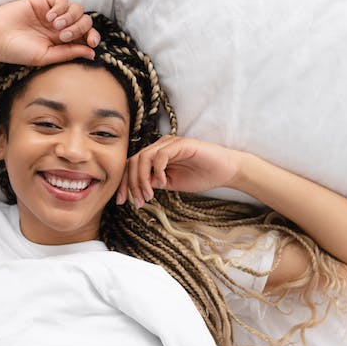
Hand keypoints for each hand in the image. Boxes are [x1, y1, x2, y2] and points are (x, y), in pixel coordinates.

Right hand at [0, 0, 99, 65]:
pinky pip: (62, 0)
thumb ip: (68, 53)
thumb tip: (92, 52)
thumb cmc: (18, 51)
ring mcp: (53, 15)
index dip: (92, 37)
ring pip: (77, 10)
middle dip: (80, 28)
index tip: (92, 43)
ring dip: (70, 18)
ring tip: (55, 27)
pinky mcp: (44, 2)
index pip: (86, 37)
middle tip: (63, 36)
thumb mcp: (46, 56)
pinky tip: (49, 17)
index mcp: (63, 43)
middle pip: (85, 22)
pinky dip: (60, 8)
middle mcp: (61, 28)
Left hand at [117, 135, 241, 206]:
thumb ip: (153, 183)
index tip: (121, 202)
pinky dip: (157, 170)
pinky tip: (162, 182)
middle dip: (131, 184)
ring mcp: (170, 144)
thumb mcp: (170, 183)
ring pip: (143, 157)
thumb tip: (135, 189)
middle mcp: (160, 146)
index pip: (131, 166)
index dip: (124, 183)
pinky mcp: (181, 144)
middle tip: (137, 201)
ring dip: (142, 179)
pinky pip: (160, 155)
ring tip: (149, 195)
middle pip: (133, 161)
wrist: (225, 171)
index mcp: (155, 155)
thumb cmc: (200, 176)